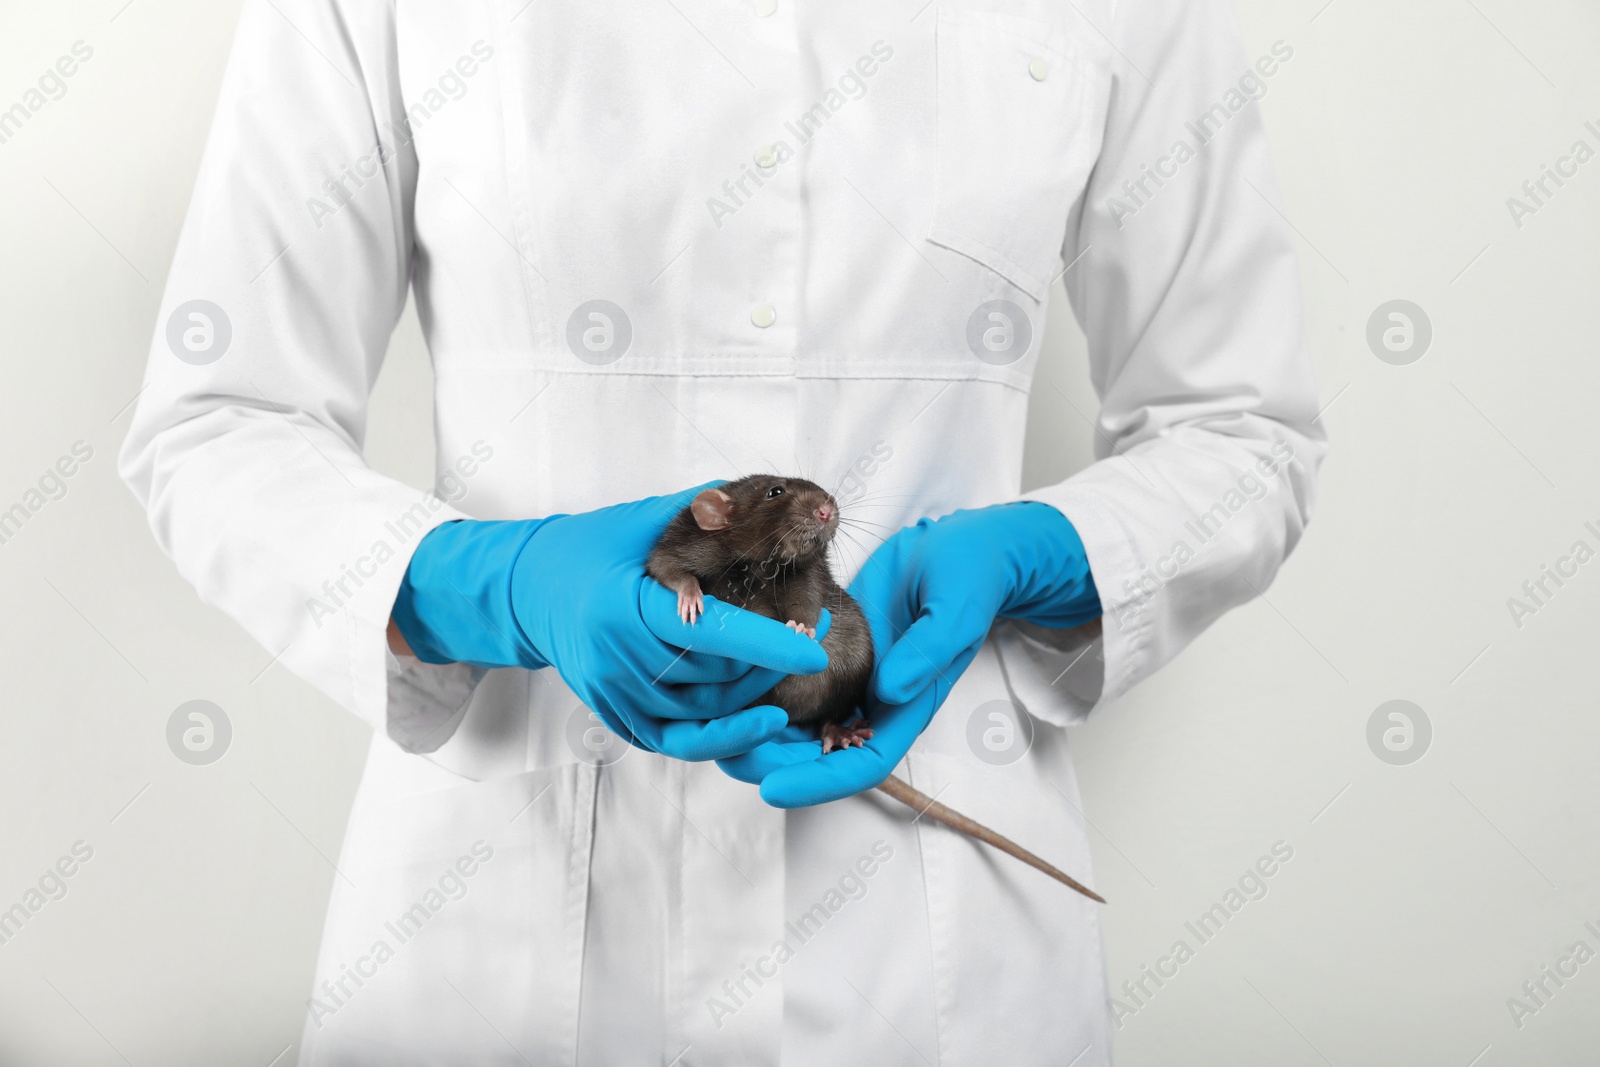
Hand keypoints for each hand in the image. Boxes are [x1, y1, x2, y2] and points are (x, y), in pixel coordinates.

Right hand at [392, 483, 832, 761]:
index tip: (814, 645)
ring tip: (785, 663)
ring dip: (752, 692)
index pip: (710, 631)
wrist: (528, 590)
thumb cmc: (589, 548)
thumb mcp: (640, 520)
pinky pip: (680, 741)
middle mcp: (617, 660)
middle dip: (770, 660)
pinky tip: (762, 718)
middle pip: (714, 675)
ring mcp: (615, 696)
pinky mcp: (617, 719)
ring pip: (705, 710)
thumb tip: (762, 496)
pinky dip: (723, 734)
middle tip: (813, 634)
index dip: (767, 642)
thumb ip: (699, 512)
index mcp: (625, 608)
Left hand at [718, 501, 1098, 805]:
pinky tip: (723, 684)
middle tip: (723, 759)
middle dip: (774, 765)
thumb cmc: (968, 577)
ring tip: (709, 731)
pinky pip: (794, 682)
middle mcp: (877, 702)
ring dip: (760, 734)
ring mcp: (853, 679)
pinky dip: (761, 690)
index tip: (772, 790)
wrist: (960, 549)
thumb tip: (887, 695)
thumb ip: (926, 652)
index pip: (864, 763)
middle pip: (821, 755)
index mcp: (909, 704)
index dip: (818, 782)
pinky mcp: (833, 652)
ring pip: (801, 723)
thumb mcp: (955, 608)